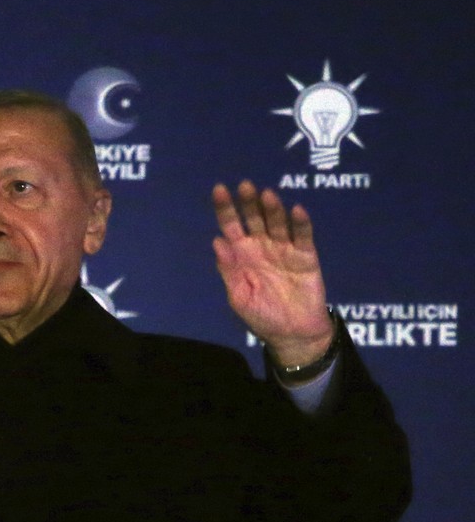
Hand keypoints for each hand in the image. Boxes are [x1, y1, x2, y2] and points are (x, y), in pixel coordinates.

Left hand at [212, 181, 334, 366]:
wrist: (291, 335)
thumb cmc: (261, 316)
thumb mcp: (239, 296)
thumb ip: (229, 269)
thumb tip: (216, 241)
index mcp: (242, 255)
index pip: (231, 226)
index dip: (225, 209)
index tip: (219, 189)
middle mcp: (262, 247)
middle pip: (254, 219)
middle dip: (249, 203)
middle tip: (245, 186)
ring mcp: (284, 249)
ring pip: (278, 223)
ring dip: (272, 209)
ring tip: (267, 195)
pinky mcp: (306, 256)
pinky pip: (303, 237)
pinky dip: (300, 224)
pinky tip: (296, 210)